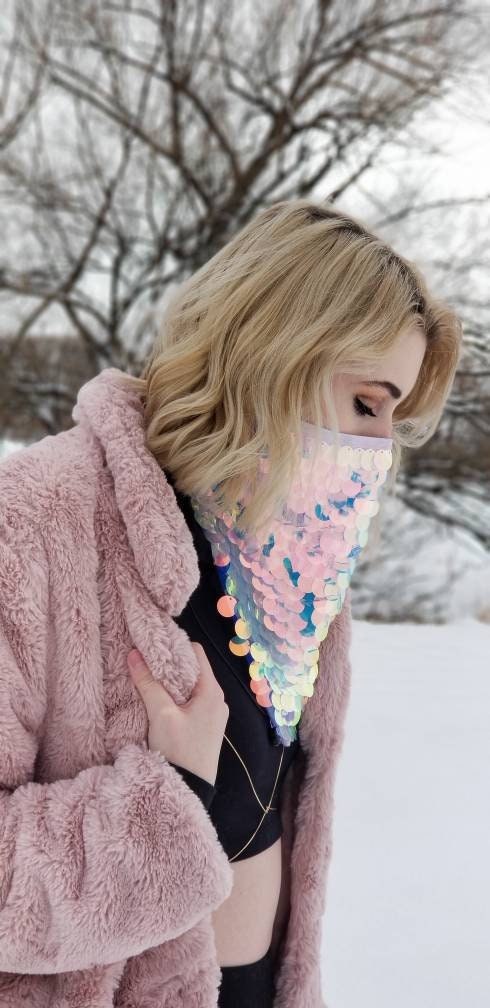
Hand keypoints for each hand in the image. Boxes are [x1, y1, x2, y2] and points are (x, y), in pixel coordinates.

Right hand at [127, 642, 228, 786]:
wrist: (190, 791)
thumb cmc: (179, 751)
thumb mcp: (160, 715)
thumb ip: (148, 683)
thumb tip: (134, 655)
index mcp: (212, 691)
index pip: (196, 653)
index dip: (174, 646)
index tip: (152, 645)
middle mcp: (217, 699)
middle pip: (192, 669)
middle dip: (168, 664)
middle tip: (145, 660)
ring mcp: (212, 714)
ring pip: (189, 686)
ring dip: (170, 681)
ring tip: (148, 678)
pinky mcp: (204, 726)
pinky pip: (190, 701)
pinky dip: (174, 696)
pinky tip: (157, 699)